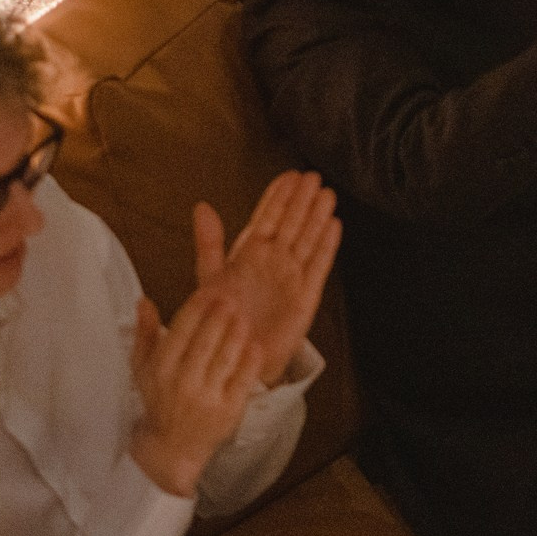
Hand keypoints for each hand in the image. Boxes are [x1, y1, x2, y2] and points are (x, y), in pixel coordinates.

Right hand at [128, 290, 267, 497]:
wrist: (171, 448)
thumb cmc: (158, 400)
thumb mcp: (143, 369)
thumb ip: (144, 334)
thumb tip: (144, 301)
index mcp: (160, 370)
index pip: (179, 332)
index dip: (195, 309)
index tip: (208, 291)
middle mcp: (182, 383)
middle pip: (204, 343)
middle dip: (218, 317)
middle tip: (231, 297)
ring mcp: (206, 398)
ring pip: (224, 359)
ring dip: (235, 335)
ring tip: (243, 316)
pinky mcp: (228, 411)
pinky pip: (241, 381)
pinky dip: (250, 362)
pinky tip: (256, 345)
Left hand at [189, 170, 338, 384]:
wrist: (234, 359)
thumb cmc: (221, 321)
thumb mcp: (209, 277)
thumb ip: (209, 243)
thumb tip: (202, 206)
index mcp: (250, 255)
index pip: (268, 217)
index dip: (278, 196)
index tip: (289, 175)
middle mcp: (274, 262)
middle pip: (292, 223)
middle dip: (302, 199)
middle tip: (313, 176)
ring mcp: (292, 277)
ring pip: (308, 238)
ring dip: (317, 216)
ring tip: (326, 193)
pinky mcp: (306, 296)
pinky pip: (319, 265)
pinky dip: (327, 246)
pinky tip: (334, 226)